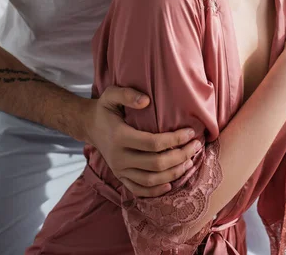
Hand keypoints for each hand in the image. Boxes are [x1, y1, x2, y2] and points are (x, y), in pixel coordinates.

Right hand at [82, 85, 199, 196]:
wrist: (89, 126)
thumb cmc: (105, 109)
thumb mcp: (111, 95)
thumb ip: (127, 94)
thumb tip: (147, 101)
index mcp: (119, 137)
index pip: (153, 143)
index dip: (175, 139)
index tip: (191, 132)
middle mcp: (119, 157)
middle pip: (156, 164)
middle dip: (180, 156)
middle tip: (196, 146)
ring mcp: (119, 170)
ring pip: (151, 180)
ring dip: (174, 173)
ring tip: (189, 162)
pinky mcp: (120, 177)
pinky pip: (139, 190)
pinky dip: (156, 190)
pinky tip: (171, 183)